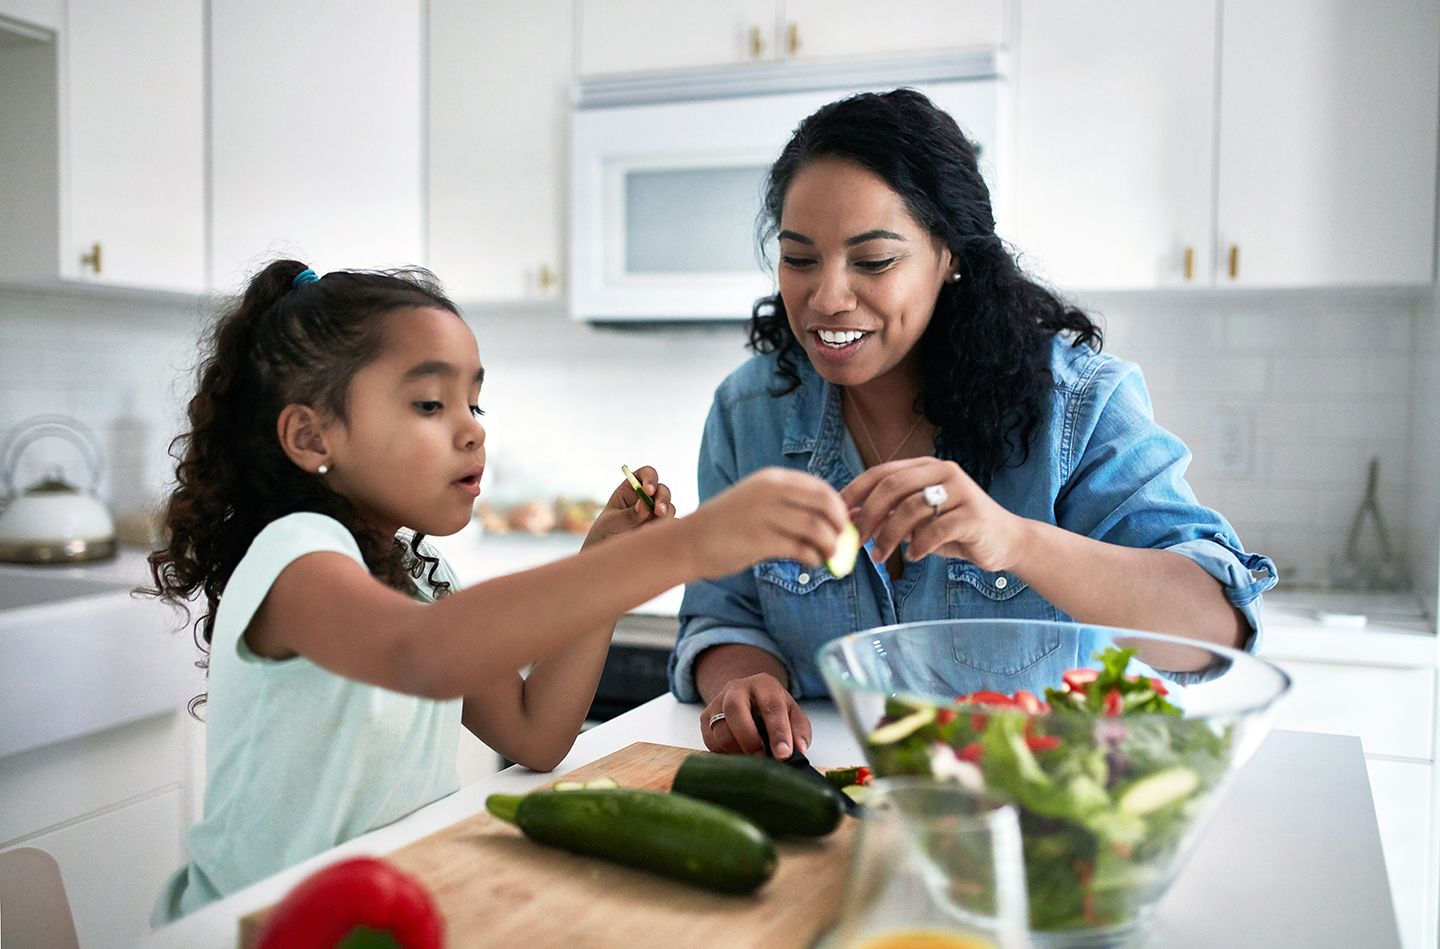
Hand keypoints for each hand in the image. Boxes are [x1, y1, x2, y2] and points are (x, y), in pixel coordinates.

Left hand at [582, 465, 672, 548]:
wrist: (608, 553)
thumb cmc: (605, 532)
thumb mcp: (612, 522)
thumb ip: (629, 514)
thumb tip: (645, 506)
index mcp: (632, 488)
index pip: (646, 474)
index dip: (650, 478)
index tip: (648, 490)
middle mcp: (647, 498)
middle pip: (662, 490)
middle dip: (662, 499)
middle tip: (658, 511)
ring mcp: (655, 512)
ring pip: (669, 508)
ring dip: (664, 515)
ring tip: (650, 528)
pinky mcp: (661, 527)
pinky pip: (671, 526)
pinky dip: (666, 529)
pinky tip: (654, 537)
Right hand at [683, 467, 848, 578]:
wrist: (689, 542)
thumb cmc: (726, 525)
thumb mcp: (757, 502)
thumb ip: (788, 505)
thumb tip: (829, 521)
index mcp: (772, 479)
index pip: (820, 487)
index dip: (838, 507)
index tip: (843, 524)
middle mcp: (770, 492)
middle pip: (824, 504)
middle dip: (840, 525)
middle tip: (843, 541)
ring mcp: (764, 515)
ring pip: (816, 528)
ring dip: (830, 545)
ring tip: (829, 556)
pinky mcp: (759, 540)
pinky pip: (800, 549)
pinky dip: (813, 558)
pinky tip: (812, 562)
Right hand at [700, 673, 811, 758]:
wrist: (747, 697)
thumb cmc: (773, 709)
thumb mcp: (792, 714)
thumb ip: (799, 731)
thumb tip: (798, 750)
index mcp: (763, 684)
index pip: (771, 706)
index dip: (778, 732)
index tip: (784, 755)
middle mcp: (737, 688)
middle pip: (735, 710)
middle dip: (749, 739)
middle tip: (762, 759)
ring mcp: (717, 702)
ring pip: (720, 730)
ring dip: (737, 751)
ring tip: (752, 761)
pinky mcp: (705, 718)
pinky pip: (710, 742)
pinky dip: (725, 754)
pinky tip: (739, 756)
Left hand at [842, 458, 1025, 570]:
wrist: (1004, 541)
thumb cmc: (954, 530)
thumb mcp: (916, 522)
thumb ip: (887, 515)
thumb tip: (848, 518)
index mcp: (927, 467)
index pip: (883, 472)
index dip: (856, 491)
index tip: (837, 512)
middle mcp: (943, 472)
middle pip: (893, 487)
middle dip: (868, 515)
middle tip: (856, 540)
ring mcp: (961, 491)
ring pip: (911, 509)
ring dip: (888, 536)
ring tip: (880, 557)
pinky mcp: (974, 515)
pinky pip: (935, 530)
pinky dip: (918, 546)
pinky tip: (912, 557)